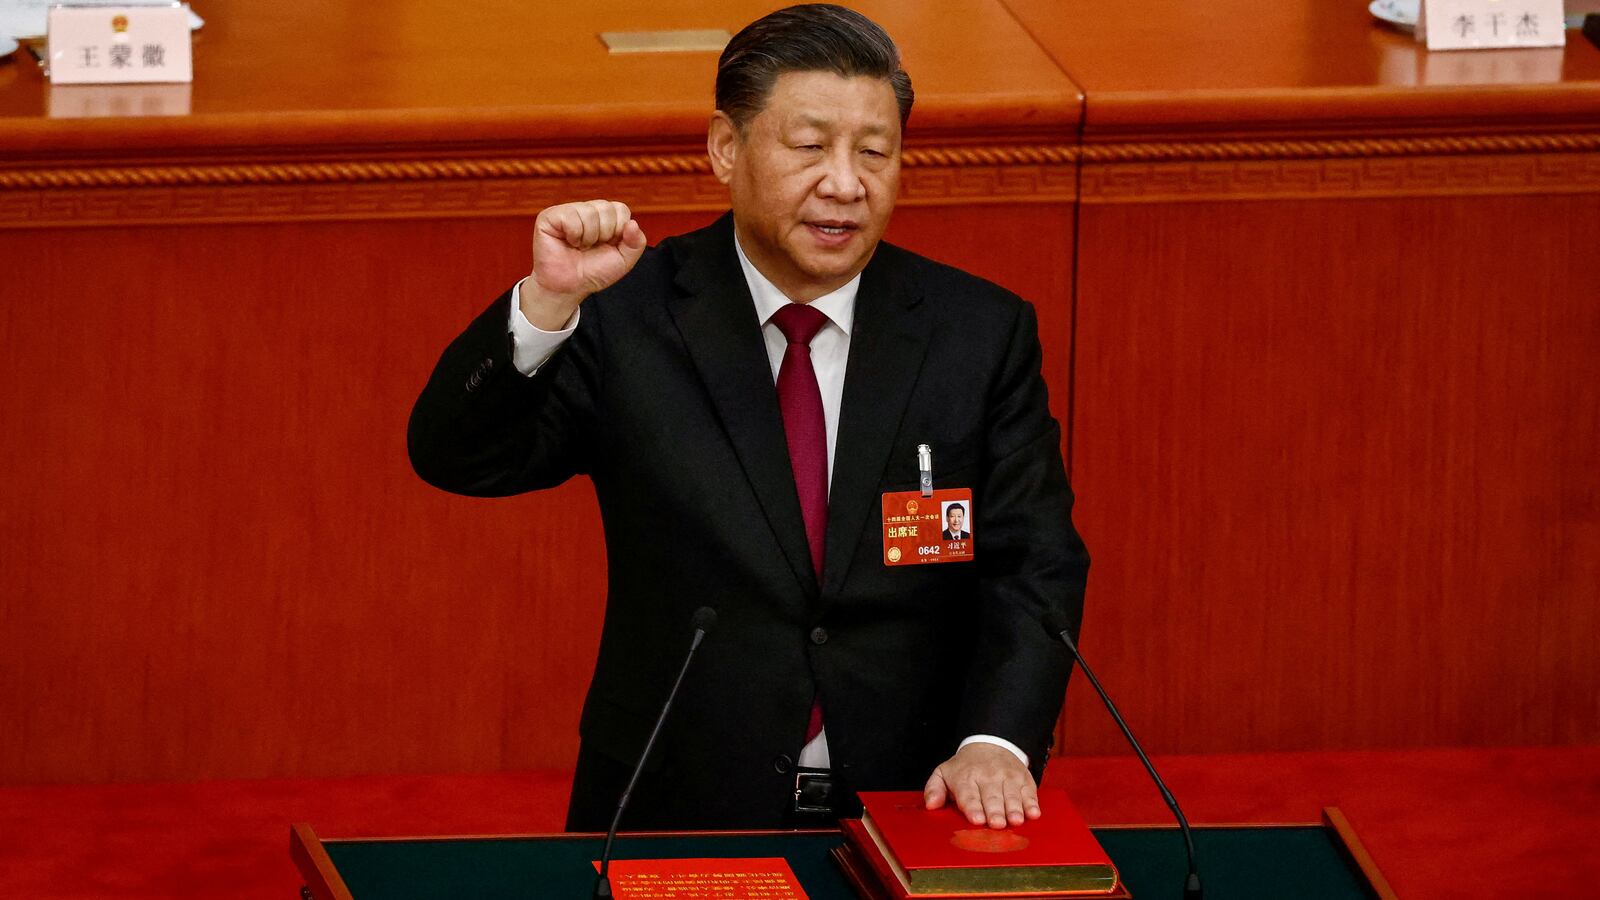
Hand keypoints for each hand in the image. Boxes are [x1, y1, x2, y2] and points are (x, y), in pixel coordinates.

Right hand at [520, 200, 647, 329]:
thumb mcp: (623, 260)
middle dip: (603, 235)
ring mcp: (568, 211)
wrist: (569, 287)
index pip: (621, 209)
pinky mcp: (550, 216)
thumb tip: (633, 224)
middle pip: (606, 209)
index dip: (618, 231)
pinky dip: (573, 235)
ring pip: (589, 213)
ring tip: (579, 246)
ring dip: (587, 238)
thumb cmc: (593, 272)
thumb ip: (636, 243)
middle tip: (590, 247)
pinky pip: (571, 217)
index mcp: (605, 217)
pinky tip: (568, 242)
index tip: (607, 245)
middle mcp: (587, 210)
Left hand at [923, 743, 1040, 828]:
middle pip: (992, 797)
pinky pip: (1029, 792)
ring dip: (1014, 809)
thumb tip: (930, 805)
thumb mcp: (943, 773)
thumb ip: (934, 789)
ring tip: (1015, 821)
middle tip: (996, 824)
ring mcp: (1008, 777)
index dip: (973, 807)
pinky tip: (1033, 813)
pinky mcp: (1024, 779)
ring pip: (1011, 795)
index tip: (976, 819)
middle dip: (994, 811)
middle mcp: (987, 777)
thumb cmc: (964, 768)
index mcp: (965, 778)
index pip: (969, 795)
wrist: (990, 744)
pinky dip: (1031, 803)